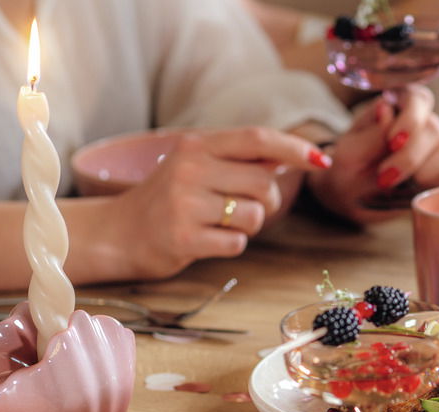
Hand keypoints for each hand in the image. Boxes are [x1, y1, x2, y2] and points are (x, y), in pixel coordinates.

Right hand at [106, 127, 330, 278]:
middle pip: (263, 183)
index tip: (321, 160)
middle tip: (248, 208)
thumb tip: (292, 154)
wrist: (117, 233)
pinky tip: (207, 240)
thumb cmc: (169, 200)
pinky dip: (231, 245)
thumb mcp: (196, 168)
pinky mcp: (183, 238)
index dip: (294, 148)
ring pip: (253, 215)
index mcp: (196, 146)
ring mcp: (185, 204)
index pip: (256, 139)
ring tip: (220, 223)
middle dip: (268, 201)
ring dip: (249, 225)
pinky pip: (237, 243)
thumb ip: (239, 160)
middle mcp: (190, 169)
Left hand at [305, 85, 438, 223]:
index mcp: (397, 105)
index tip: (392, 143)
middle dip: (411, 157)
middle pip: (434, 128)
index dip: (410, 120)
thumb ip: (369, 135)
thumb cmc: (347, 169)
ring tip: (408, 185)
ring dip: (430, 170)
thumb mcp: (347, 153)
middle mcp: (422, 121)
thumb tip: (388, 111)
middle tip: (385, 178)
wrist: (349, 195)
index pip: (418, 99)